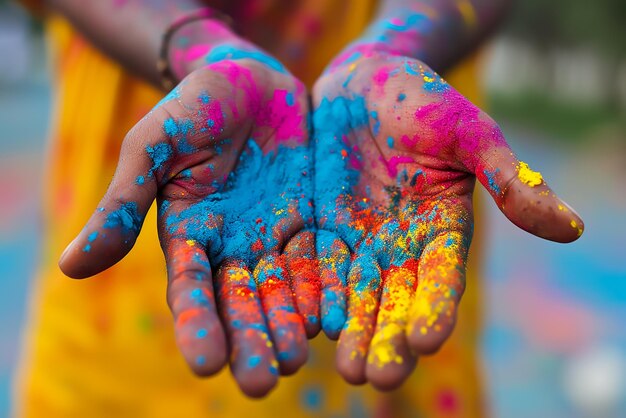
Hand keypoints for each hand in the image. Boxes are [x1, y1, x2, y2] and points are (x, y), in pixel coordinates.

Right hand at [59, 53, 316, 396]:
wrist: (251, 78)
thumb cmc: (194, 105)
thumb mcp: (154, 146)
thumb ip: (123, 203)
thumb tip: (70, 267)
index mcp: (189, 235)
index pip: (191, 290)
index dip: (197, 325)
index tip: (204, 364)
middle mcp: (233, 247)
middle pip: (240, 303)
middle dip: (248, 341)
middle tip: (259, 383)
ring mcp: (276, 236)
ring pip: (283, 291)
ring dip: (288, 326)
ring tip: (294, 361)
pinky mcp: (313, 220)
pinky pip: (323, 258)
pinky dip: (327, 287)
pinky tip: (337, 316)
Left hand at [312, 52, 583, 389]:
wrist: (364, 82)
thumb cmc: (423, 99)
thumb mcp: (468, 132)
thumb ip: (509, 178)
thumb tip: (574, 229)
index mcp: (443, 228)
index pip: (442, 276)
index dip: (436, 306)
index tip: (425, 340)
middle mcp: (401, 244)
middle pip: (396, 298)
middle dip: (387, 337)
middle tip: (378, 377)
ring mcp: (360, 239)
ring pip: (355, 292)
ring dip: (351, 330)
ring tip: (345, 369)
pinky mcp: (323, 228)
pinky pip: (316, 265)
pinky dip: (313, 295)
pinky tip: (306, 324)